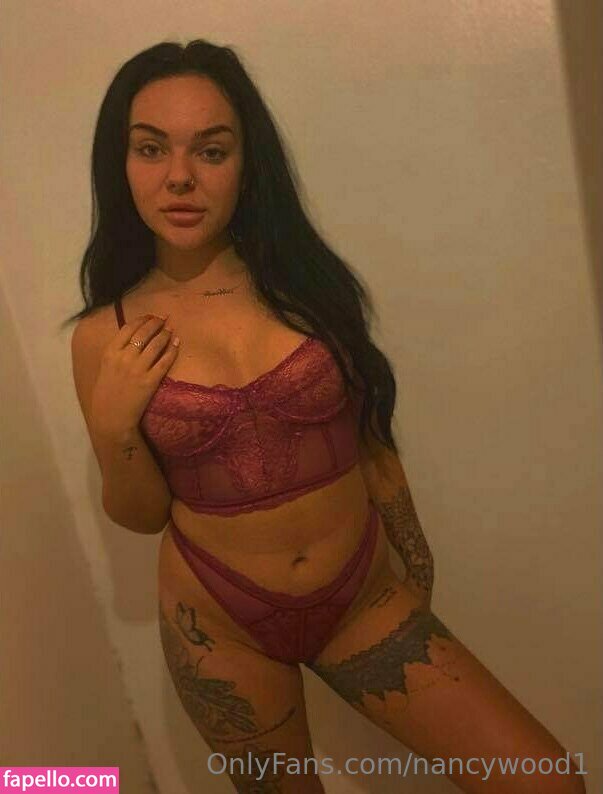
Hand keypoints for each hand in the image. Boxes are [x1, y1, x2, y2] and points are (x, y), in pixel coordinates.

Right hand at [90, 314, 179, 437]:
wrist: (111, 416)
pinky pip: (165, 361)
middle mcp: (124, 357)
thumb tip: (133, 336)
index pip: (128, 328)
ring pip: (156, 344)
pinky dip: (172, 350)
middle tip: (164, 319)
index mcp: (110, 352)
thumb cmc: (107, 392)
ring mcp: (138, 369)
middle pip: (144, 333)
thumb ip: (117, 351)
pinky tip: (176, 344)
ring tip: (171, 329)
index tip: (150, 316)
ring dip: (165, 333)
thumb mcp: (105, 367)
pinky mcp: (150, 381)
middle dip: (156, 323)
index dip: (142, 319)